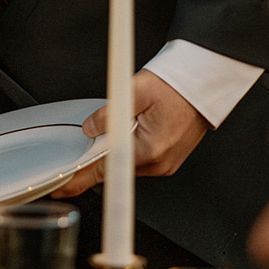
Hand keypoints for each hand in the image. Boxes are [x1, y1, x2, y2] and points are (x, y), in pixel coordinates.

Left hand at [50, 70, 210, 196]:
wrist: (205, 84)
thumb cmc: (177, 86)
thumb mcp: (136, 90)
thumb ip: (109, 113)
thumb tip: (90, 128)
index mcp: (149, 149)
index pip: (105, 171)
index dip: (81, 178)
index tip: (64, 184)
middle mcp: (159, 163)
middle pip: (114, 168)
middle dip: (96, 156)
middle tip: (85, 142)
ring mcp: (165, 163)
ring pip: (126, 163)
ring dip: (115, 149)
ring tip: (120, 125)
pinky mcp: (168, 159)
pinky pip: (139, 158)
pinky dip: (129, 148)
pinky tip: (129, 130)